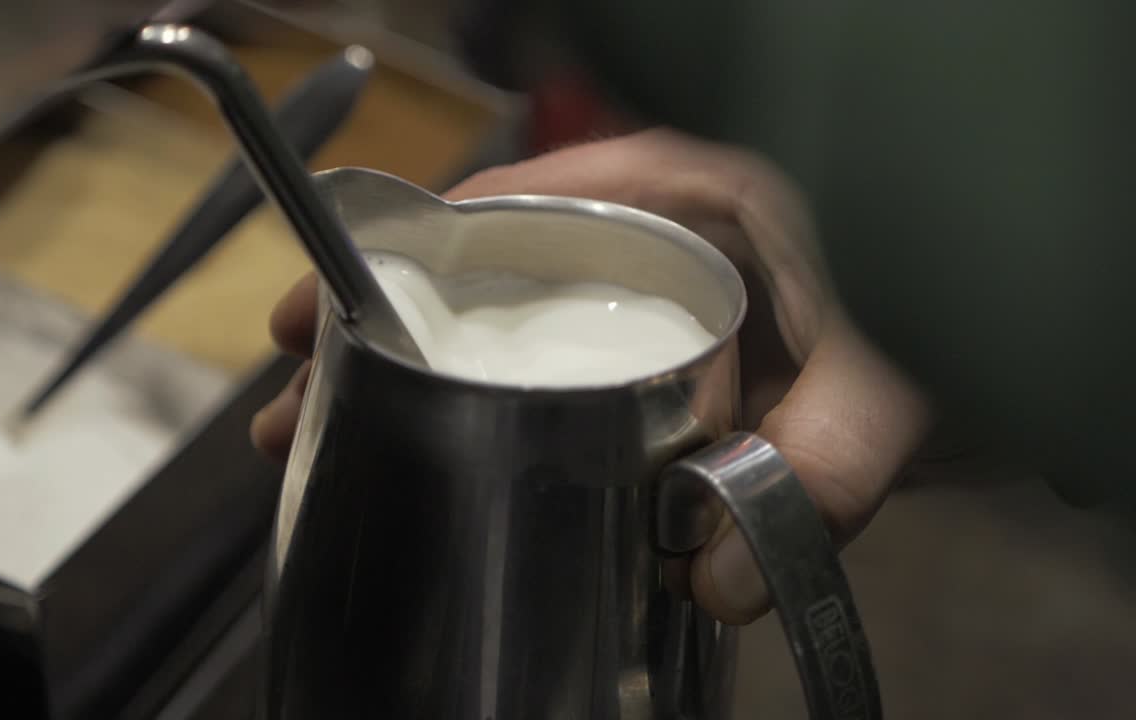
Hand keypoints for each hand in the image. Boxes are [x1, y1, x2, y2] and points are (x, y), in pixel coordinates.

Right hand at [252, 128, 930, 624]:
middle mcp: (659, 248)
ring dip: (442, 395)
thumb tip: (724, 579)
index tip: (327, 309)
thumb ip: (824, 465)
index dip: (410, 259)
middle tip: (305, 403)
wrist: (1019, 310)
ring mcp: (661, 310)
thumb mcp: (897, 365)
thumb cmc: (955, 286)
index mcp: (693, 202)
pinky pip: (580, 394)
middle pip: (492, 284)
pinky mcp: (677, 368)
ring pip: (526, 344)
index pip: (522, 209)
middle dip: (395, 344)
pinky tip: (478, 475)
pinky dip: (527, 433)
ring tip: (350, 447)